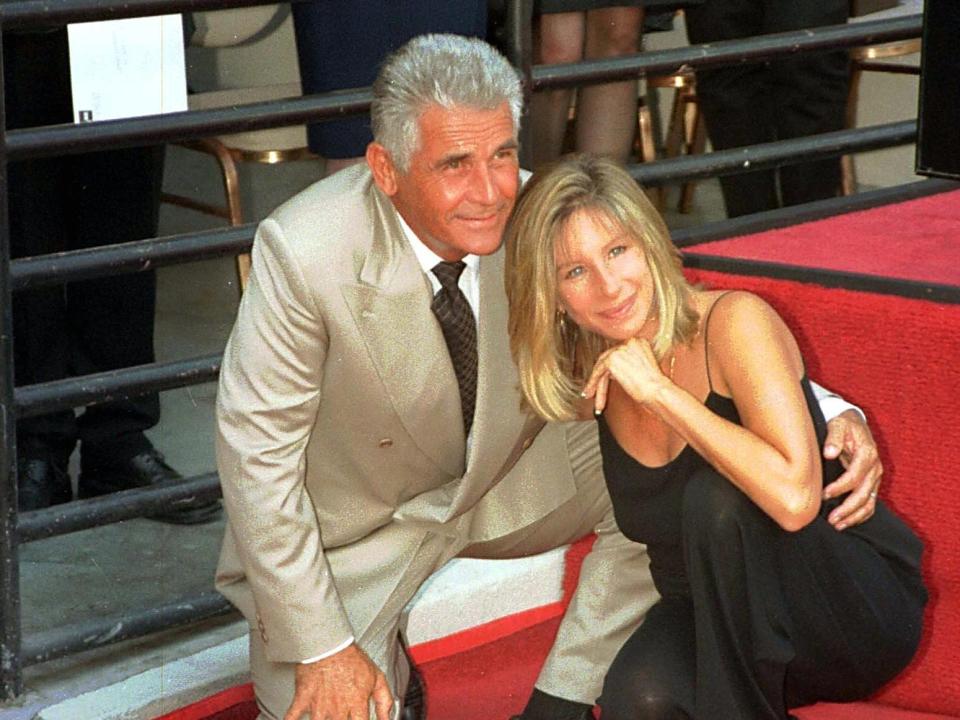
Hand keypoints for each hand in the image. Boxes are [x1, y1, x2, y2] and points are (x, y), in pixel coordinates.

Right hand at [284, 643, 393, 719]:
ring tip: (323, 718)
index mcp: (356, 704)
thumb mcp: (376, 677)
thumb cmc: (351, 658)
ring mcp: (319, 706)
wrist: (329, 643)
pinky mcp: (302, 700)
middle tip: (340, 717)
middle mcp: (338, 709)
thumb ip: (384, 701)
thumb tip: (388, 719)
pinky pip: (292, 717)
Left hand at [582, 338, 668, 414]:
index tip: (605, 380)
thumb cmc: (654, 387)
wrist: (658, 392)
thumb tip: (611, 372)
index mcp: (639, 342)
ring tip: (592, 395)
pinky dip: (593, 383)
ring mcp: (621, 349)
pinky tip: (592, 393)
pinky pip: (598, 372)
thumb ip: (627, 365)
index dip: (609, 369)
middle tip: (594, 390)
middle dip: (600, 377)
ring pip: (602, 366)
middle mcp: (630, 342)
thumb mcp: (640, 370)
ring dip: (596, 383)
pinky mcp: (612, 359)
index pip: (618, 353)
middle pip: (607, 359)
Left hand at [822, 409, 882, 530]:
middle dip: (848, 508)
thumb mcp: (837, 424)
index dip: (840, 487)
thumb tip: (829, 453)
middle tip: (831, 519)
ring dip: (854, 516)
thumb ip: (833, 438)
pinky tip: (847, 522)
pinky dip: (860, 515)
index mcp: (867, 454)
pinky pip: (870, 503)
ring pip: (869, 502)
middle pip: (864, 493)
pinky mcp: (872, 482)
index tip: (824, 494)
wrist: (853, 422)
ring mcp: (875, 477)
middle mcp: (875, 467)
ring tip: (837, 525)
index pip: (855, 476)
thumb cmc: (843, 424)